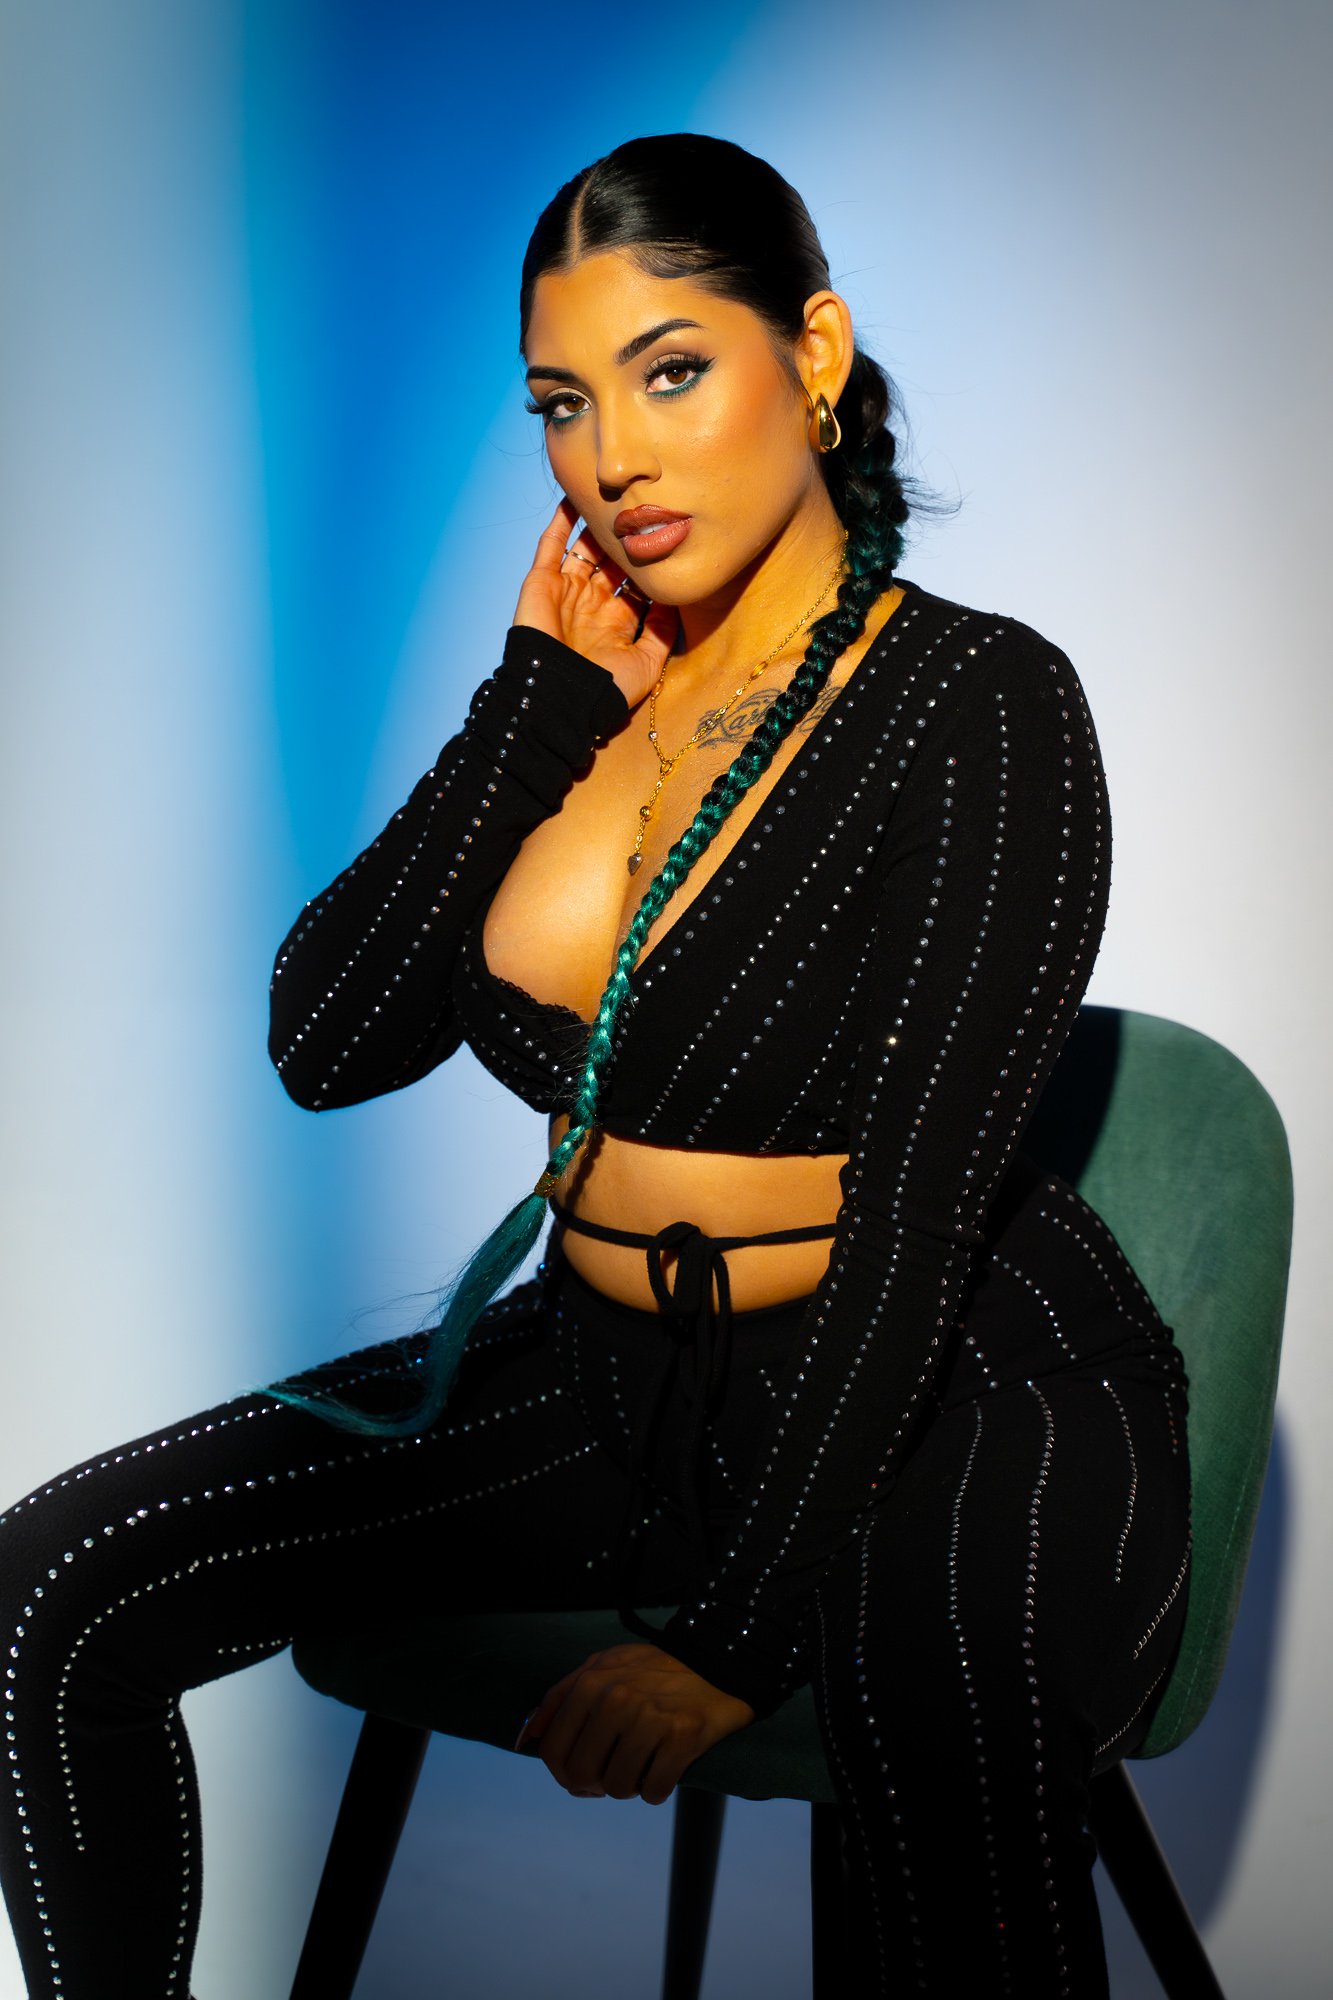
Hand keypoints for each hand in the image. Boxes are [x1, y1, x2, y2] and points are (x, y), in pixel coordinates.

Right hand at [512, 495, 678, 709]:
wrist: (559, 696)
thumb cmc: (604, 688)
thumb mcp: (647, 663)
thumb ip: (664, 633)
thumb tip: (677, 601)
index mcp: (615, 621)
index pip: (636, 583)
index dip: (649, 564)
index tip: (668, 538)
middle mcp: (591, 602)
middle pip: (612, 561)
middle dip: (627, 540)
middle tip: (644, 510)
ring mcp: (566, 590)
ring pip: (585, 548)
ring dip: (598, 526)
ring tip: (615, 497)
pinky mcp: (542, 581)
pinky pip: (551, 544)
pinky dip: (561, 520)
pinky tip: (575, 497)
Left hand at [513, 1640, 754, 1805]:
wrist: (717, 1663)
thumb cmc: (654, 1671)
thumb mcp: (603, 1666)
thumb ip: (561, 1697)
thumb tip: (528, 1737)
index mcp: (590, 1683)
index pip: (553, 1753)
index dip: (565, 1774)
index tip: (585, 1773)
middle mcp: (616, 1699)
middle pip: (581, 1776)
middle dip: (596, 1783)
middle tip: (617, 1770)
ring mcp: (649, 1718)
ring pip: (617, 1788)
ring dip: (630, 1785)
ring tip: (644, 1762)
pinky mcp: (682, 1736)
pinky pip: (653, 1791)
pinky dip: (657, 1789)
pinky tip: (666, 1767)